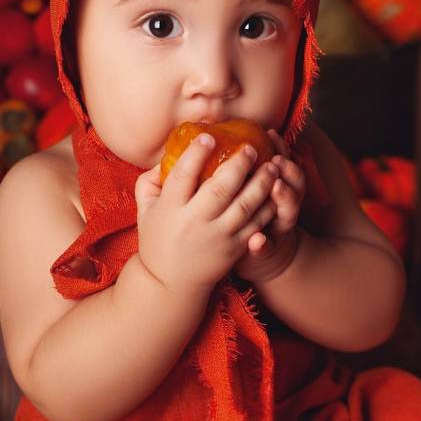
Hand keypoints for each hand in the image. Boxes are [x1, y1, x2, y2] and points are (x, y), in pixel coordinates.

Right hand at [134, 133, 279, 294]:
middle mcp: (194, 222)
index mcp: (170, 209)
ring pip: (244, 206)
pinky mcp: (233, 248)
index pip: (182, 177)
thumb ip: (149, 182)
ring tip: (271, 165)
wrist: (170, 284)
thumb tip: (164, 155)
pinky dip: (267, 206)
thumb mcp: (145, 211)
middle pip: (220, 189)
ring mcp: (217, 236)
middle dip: (238, 165)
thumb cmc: (157, 240)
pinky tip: (275, 190)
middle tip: (250, 148)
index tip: (209, 136)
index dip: (196, 155)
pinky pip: (255, 224)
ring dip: (261, 183)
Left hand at [232, 128, 304, 283]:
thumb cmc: (246, 215)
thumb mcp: (251, 189)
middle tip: (277, 159)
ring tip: (277, 187)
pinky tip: (256, 240)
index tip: (270, 134)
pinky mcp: (267, 251)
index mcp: (277, 188)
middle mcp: (284, 206)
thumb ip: (246, 168)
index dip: (281, 148)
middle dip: (289, 170)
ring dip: (284, 198)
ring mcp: (278, 229)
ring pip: (288, 212)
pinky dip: (262, 244)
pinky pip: (267, 248)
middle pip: (296, 184)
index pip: (284, 163)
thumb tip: (221, 133)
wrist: (260, 257)